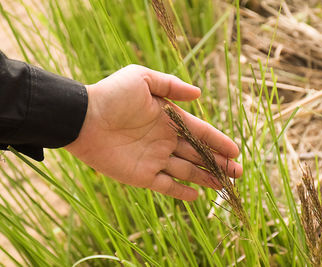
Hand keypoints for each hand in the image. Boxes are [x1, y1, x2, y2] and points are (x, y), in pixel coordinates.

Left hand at [65, 65, 241, 200]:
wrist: (83, 118)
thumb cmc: (111, 95)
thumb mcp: (142, 79)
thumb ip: (171, 86)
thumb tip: (199, 94)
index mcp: (168, 118)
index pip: (200, 132)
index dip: (218, 141)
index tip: (236, 150)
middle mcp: (164, 140)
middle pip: (198, 154)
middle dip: (219, 163)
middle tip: (239, 173)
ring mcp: (154, 159)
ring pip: (187, 171)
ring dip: (207, 178)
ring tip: (226, 185)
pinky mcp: (141, 175)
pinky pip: (166, 186)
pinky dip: (181, 191)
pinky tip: (197, 196)